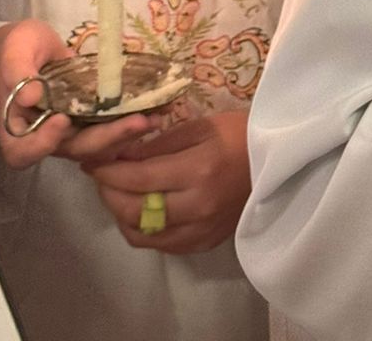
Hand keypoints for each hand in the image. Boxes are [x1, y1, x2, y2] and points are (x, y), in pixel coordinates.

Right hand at [0, 19, 159, 169]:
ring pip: (98, 144)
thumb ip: (18, 70)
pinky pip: (111, 128)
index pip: (24, 151)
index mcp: (16, 128)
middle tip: (138, 121)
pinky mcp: (90, 120)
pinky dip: (133, 122)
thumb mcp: (14, 51)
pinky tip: (158, 111)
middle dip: (108, 137)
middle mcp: (45, 138)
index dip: (44, 143)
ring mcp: (71, 132)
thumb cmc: (17, 50)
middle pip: (74, 150)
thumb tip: (30, 95)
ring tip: (156, 118)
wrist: (30, 48)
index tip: (62, 120)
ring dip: (127, 134)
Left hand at [84, 109, 250, 253]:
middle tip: (102, 176)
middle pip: (133, 211)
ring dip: (122, 215)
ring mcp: (201, 230)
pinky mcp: (204, 243)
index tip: (91, 162)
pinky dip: (143, 229)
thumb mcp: (200, 126)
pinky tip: (143, 210)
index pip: (137, 178)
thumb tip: (120, 154)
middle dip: (108, 193)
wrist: (279, 161)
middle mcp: (197, 207)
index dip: (107, 171)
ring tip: (119, 193)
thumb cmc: (241, 134)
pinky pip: (161, 244)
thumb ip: (159, 144)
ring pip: (142, 235)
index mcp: (198, 170)